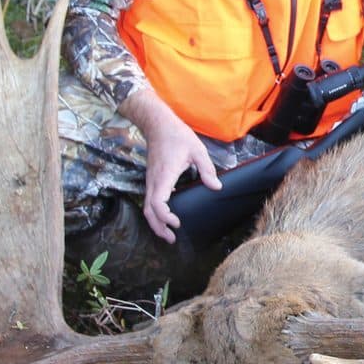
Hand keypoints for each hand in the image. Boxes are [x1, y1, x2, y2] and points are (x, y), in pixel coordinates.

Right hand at [120, 90, 221, 242]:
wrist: (158, 124)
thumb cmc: (177, 136)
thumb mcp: (197, 150)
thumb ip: (207, 169)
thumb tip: (216, 187)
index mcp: (164, 176)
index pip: (157, 203)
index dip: (165, 217)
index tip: (177, 223)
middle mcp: (154, 181)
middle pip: (149, 211)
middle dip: (158, 227)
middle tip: (171, 239)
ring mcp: (151, 180)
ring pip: (147, 207)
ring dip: (156, 222)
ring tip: (168, 233)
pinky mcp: (152, 178)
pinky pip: (150, 200)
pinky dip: (155, 212)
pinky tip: (167, 216)